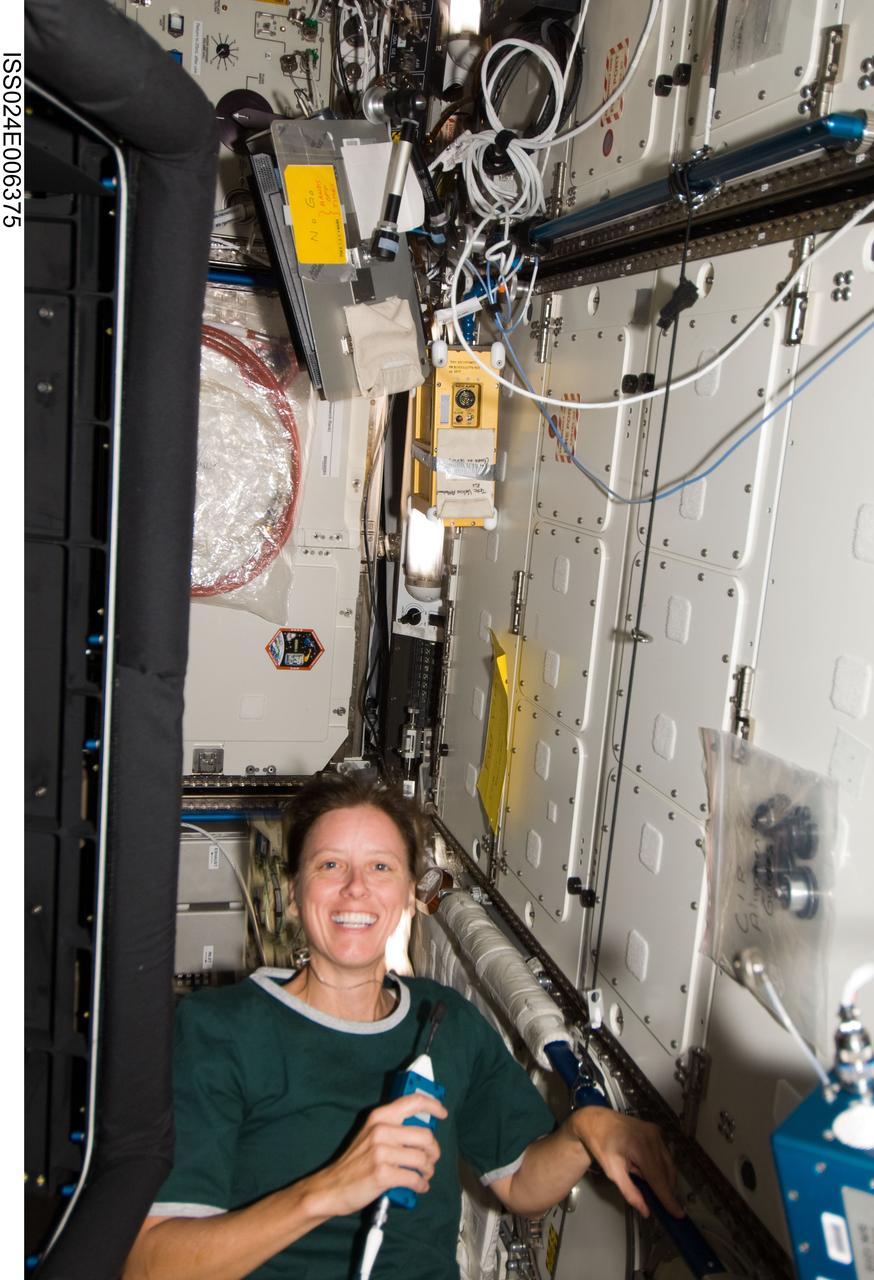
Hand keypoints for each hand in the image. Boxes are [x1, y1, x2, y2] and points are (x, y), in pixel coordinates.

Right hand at [307, 1092, 447, 1219]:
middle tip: (431, 1160)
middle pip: (425, 1136)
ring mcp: (381, 1152)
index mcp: (379, 1116)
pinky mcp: (383, 1174)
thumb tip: (422, 1129)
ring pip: (422, 1159)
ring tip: (424, 1175)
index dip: (433, 1105)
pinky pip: (414, 1178)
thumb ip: (392, 1127)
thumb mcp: (370, 1134)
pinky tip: (419, 1186)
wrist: (331, 1187)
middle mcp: (381, 1130)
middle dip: (434, 1151)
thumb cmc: (354, 1162)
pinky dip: (421, 1184)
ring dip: (428, 1170)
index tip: (442, 1114)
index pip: (413, 1102)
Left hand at [570, 1107, 683, 1218]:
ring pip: (668, 1163)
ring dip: (664, 1178)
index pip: (659, 1179)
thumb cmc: (601, 1146)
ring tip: (652, 1186)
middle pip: (667, 1172)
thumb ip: (630, 1192)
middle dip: (667, 1190)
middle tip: (662, 1204)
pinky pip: (664, 1154)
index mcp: (641, 1148)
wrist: (596, 1120)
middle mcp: (653, 1138)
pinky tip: (649, 1171)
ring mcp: (656, 1132)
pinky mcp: (656, 1130)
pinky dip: (661, 1166)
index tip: (678, 1214)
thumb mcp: (612, 1172)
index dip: (669, 1199)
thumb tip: (646, 1211)